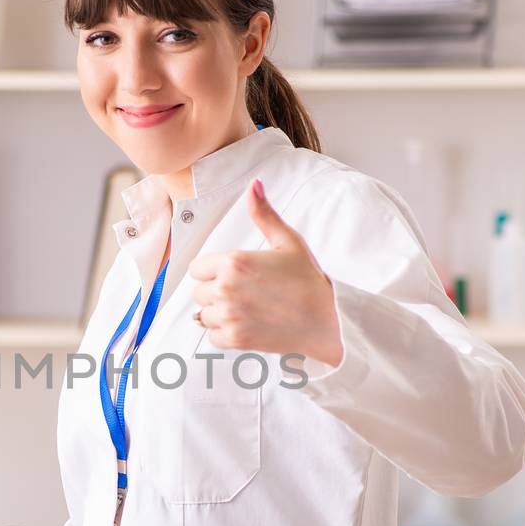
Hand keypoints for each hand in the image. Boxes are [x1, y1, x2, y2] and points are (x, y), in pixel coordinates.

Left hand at [187, 179, 343, 366]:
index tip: (230, 275)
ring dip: (219, 313)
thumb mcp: (288, 241)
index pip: (197, 268)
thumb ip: (264, 214)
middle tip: (243, 293)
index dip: (212, 271)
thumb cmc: (309, 281)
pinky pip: (212, 336)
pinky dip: (225, 333)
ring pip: (203, 315)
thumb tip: (254, 186)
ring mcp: (229, 315)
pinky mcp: (235, 339)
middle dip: (216, 291)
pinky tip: (246, 324)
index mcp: (234, 262)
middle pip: (199, 292)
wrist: (327, 320)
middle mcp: (226, 288)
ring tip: (245, 309)